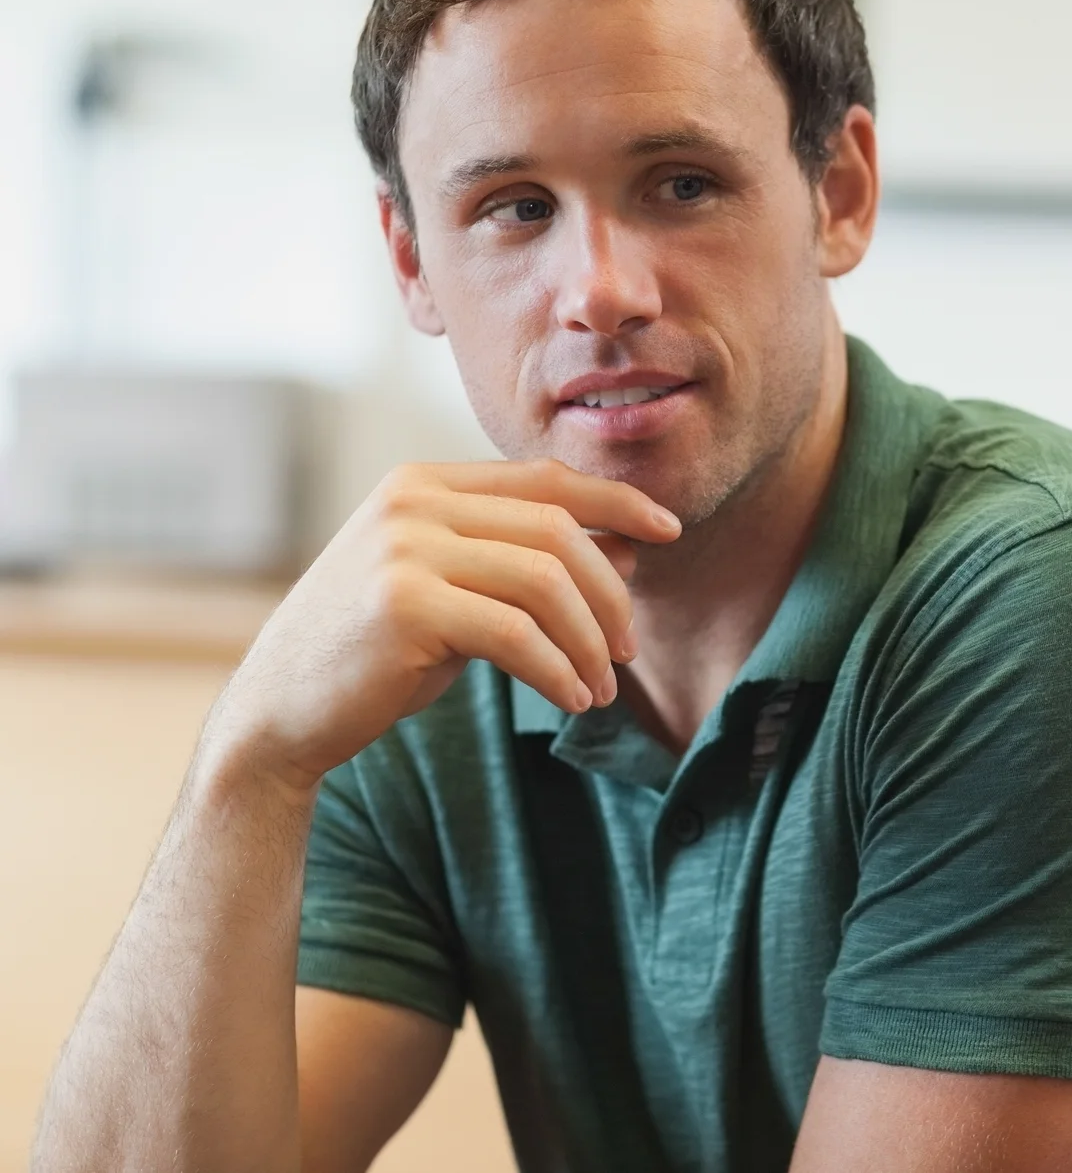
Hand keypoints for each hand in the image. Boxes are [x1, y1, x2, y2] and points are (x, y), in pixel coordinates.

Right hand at [207, 460, 679, 788]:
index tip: (669, 531)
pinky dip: (559, 668)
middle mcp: (412, 501)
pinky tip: (573, 698)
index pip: (546, 479)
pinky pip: (517, 633)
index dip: (617, 501)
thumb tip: (632, 546)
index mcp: (425, 482)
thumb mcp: (461, 593)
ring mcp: (404, 548)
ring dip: (590, 640)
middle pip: (557, 531)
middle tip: (629, 649)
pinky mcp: (404, 605)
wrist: (279, 714)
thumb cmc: (378, 654)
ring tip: (602, 687)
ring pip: (545, 581)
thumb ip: (531, 562)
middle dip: (610, 592)